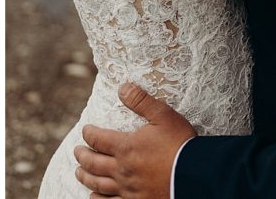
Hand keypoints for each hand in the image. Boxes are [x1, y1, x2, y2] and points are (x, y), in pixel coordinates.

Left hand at [74, 83, 196, 197]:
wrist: (197, 178)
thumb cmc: (181, 145)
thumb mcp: (163, 116)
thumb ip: (141, 101)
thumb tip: (122, 87)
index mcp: (126, 147)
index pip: (97, 139)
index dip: (88, 133)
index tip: (86, 130)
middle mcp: (123, 170)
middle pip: (93, 163)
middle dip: (82, 155)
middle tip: (77, 151)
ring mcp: (128, 190)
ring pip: (98, 184)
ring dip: (86, 177)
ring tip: (79, 172)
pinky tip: (93, 196)